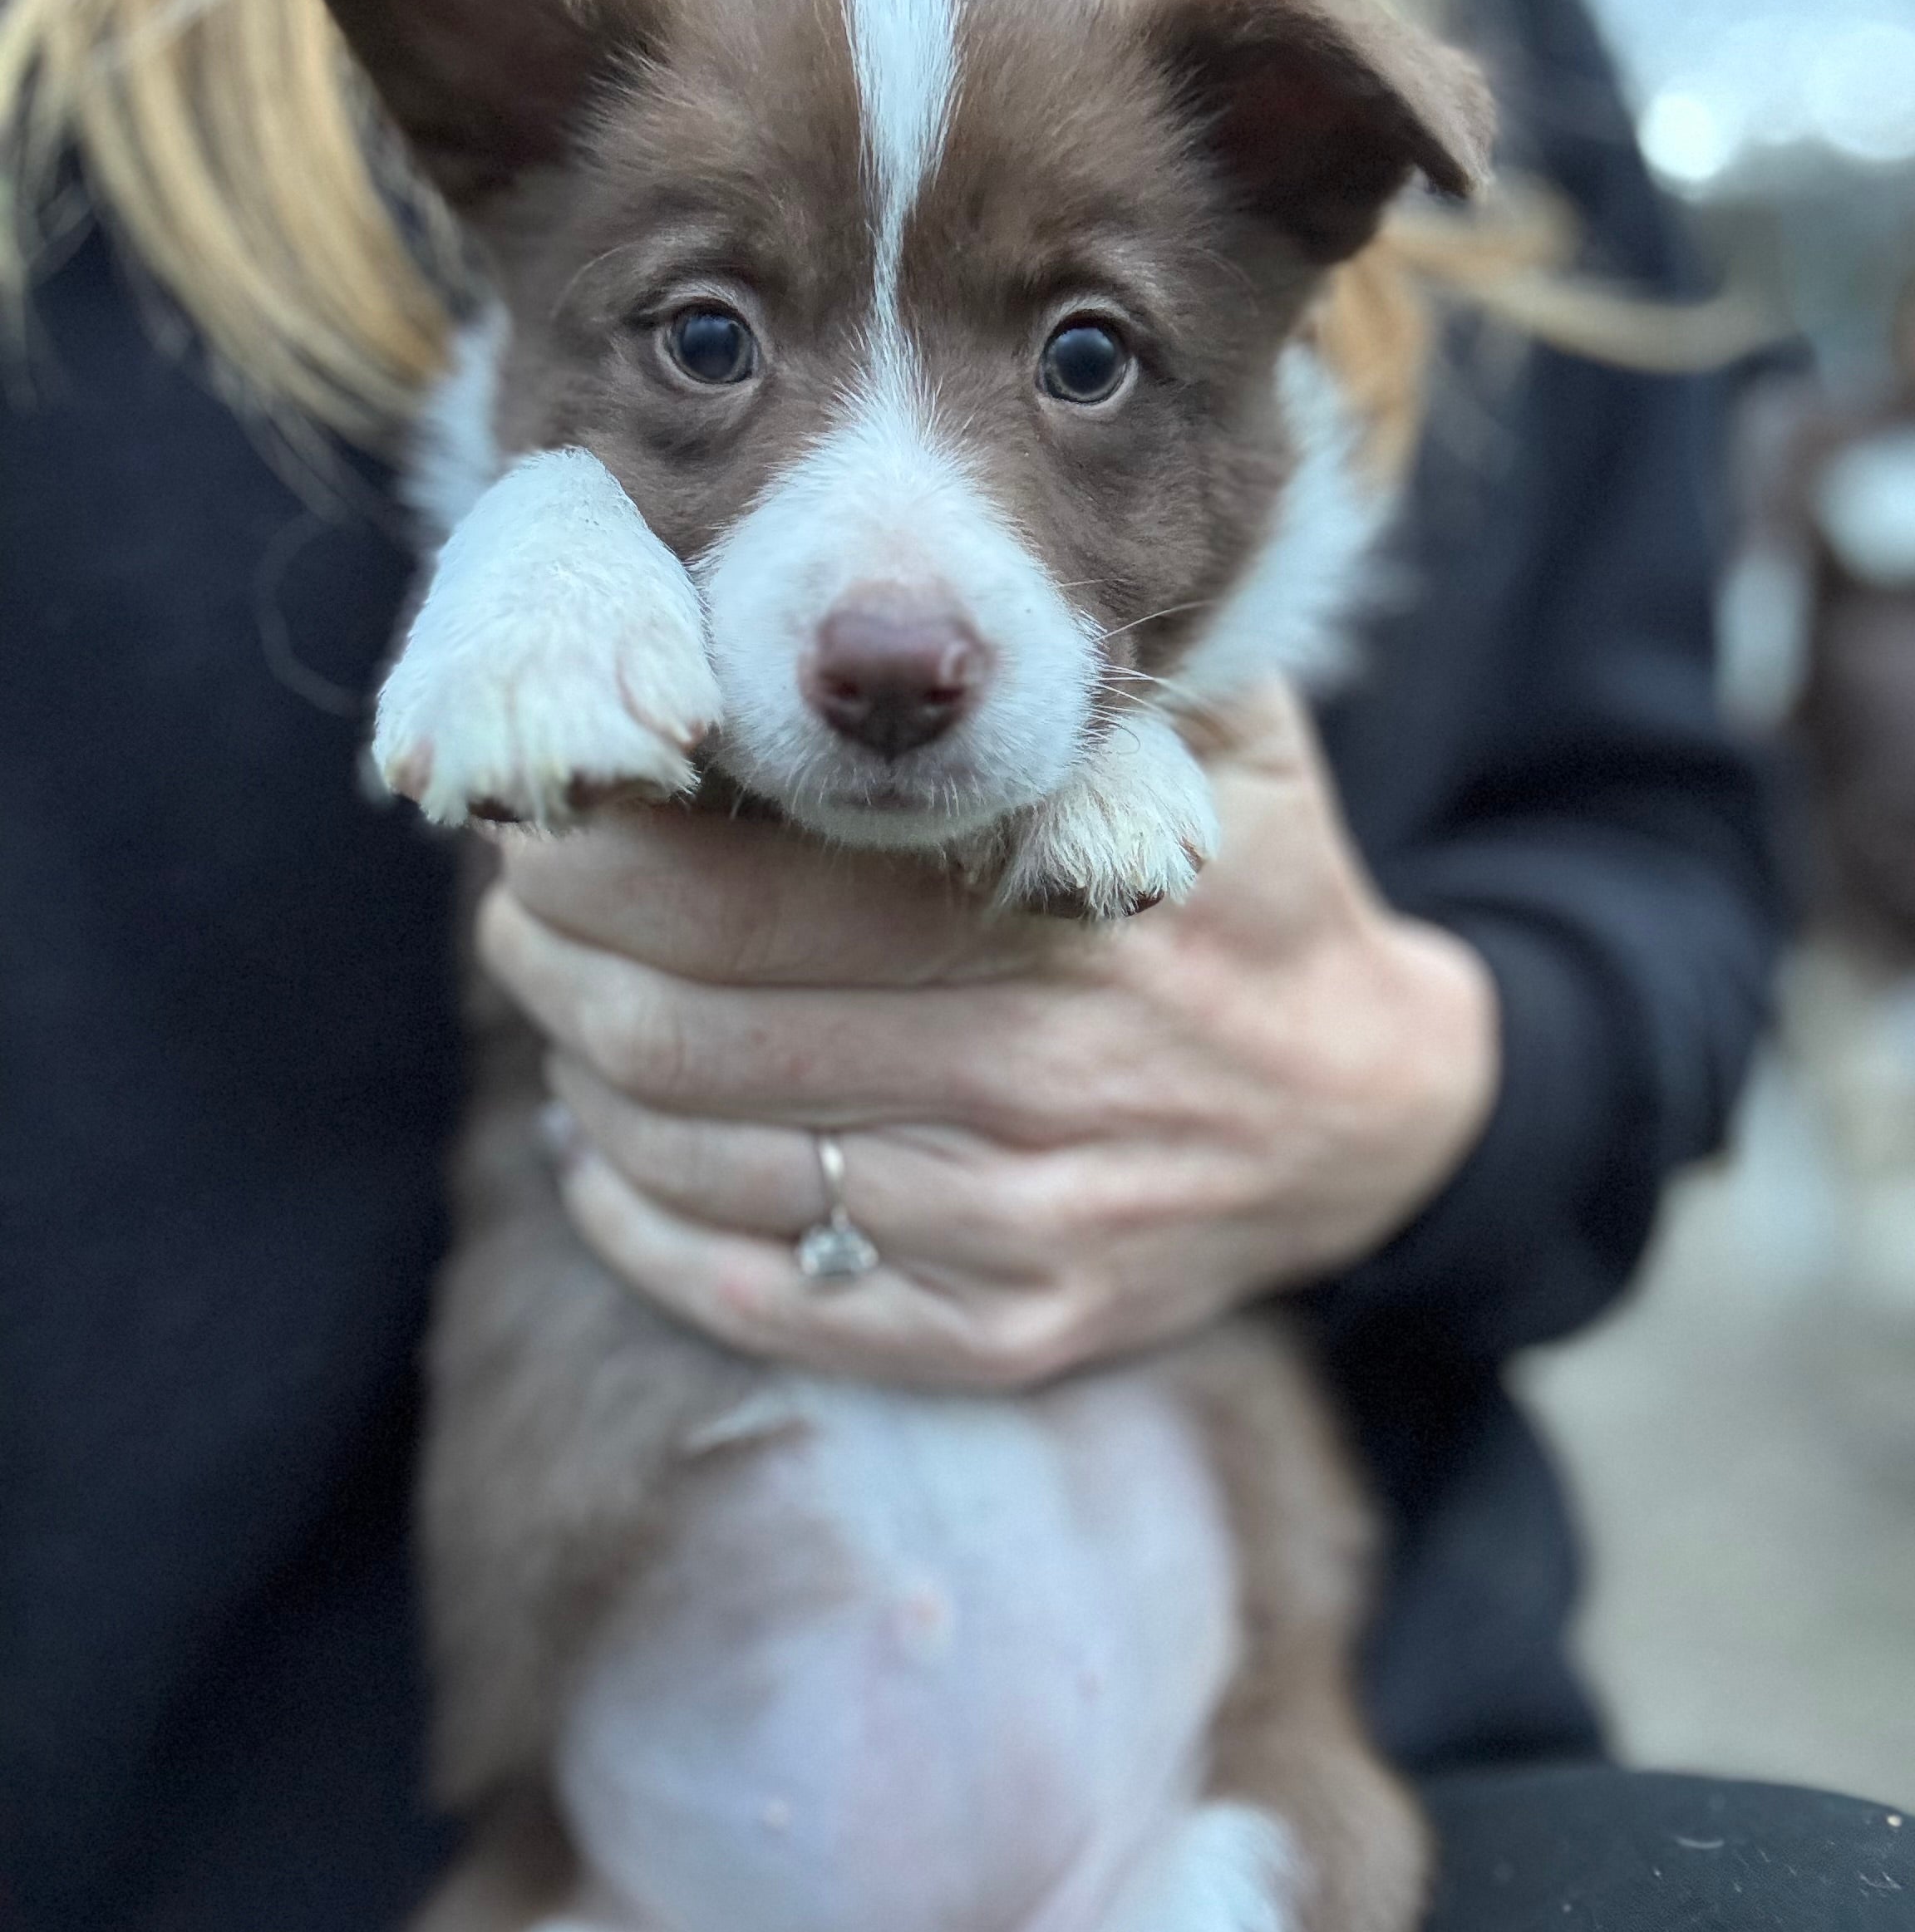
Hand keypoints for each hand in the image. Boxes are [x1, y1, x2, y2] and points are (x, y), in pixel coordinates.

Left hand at [478, 678, 1498, 1391]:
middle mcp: (1040, 1082)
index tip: (550, 805)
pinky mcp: (1016, 1334)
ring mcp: (1026, 1229)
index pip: (741, 890)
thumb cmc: (1253, 889)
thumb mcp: (1214, 731)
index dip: (597, 852)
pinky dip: (638, 1229)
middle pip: (687, 1035)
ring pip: (704, 1167)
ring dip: (584, 1079)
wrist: (1375, 1115)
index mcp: (1062, 910)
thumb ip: (1069, 661)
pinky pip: (766, 1304)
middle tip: (523, 906)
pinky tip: (600, 1157)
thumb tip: (863, 597)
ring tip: (564, 1007)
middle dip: (555, 958)